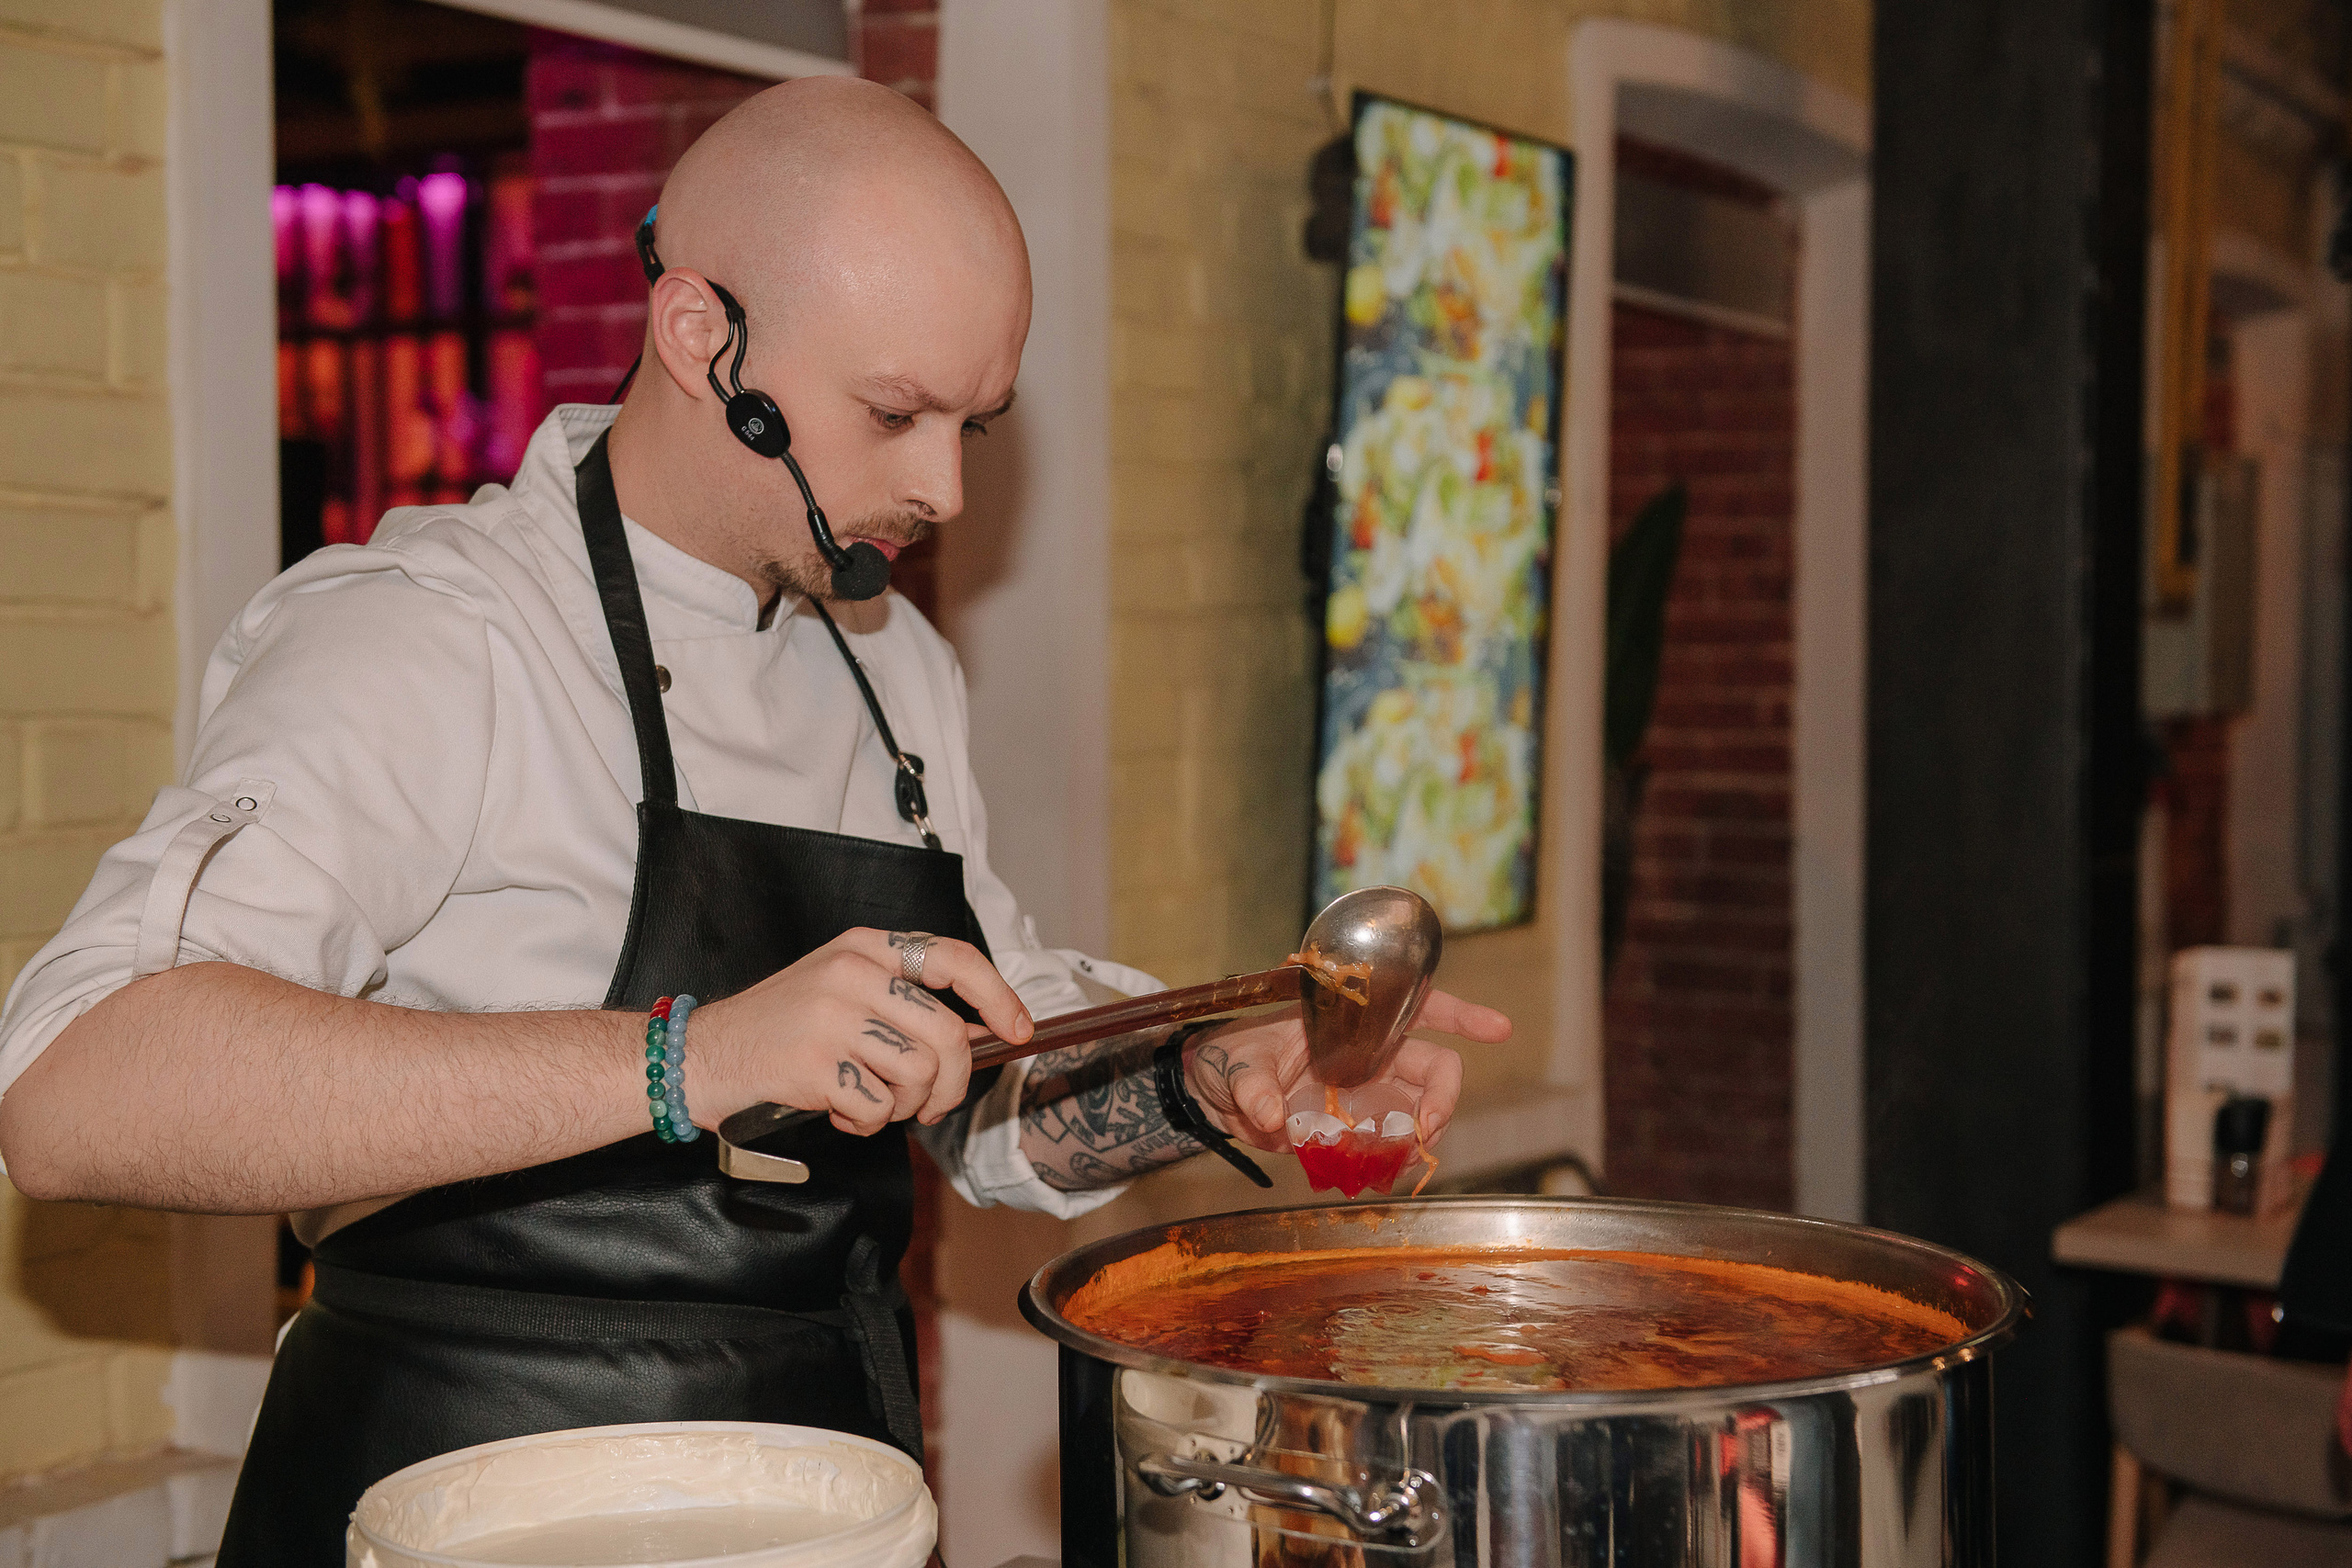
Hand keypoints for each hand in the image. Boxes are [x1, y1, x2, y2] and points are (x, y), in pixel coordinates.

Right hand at [692, 929, 1033, 1135]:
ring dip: (906, 1107)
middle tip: (932, 1104)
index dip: (996, 995)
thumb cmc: (779, 1029)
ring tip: (873, 1103)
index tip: (1017, 1029)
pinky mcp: (815, 1064)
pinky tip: (841, 1113)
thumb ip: (902, 1003)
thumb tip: (979, 1033)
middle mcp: (852, 973)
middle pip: (948, 1035)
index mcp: (864, 948)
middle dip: (953, 1084)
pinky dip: (868, 1123)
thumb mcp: (841, 991)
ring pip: (920, 1075)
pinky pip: (879, 1107)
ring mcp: (832, 1016)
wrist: (701, 1055)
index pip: (953, 959)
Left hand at [1180, 989, 1511, 1152]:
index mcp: (1352, 1018)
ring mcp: (1366, 1092)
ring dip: (1420, 1136)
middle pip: (1434, 1069)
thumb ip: (1252, 1085)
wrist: (1211, 1093)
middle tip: (1427, 1129)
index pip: (1418, 1007)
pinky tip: (1383, 1171)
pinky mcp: (1354, 1128)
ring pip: (1418, 1112)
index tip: (1499, 1029)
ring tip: (1398, 1156)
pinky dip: (1393, 1160)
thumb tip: (1267, 1113)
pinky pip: (1389, 1145)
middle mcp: (1369, 1053)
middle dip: (1443, 1100)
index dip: (1462, 1015)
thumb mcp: (1236, 1061)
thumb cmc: (1230, 1054)